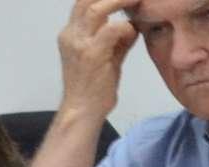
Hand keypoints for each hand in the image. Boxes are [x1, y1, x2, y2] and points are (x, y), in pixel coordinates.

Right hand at [57, 0, 140, 119]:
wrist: (82, 113)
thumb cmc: (93, 89)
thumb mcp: (106, 58)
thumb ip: (117, 40)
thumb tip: (132, 24)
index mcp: (71, 33)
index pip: (84, 1)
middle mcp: (71, 34)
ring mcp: (79, 43)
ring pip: (97, 7)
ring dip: (119, 1)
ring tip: (138, 0)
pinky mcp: (91, 54)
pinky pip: (111, 30)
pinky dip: (125, 27)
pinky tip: (133, 32)